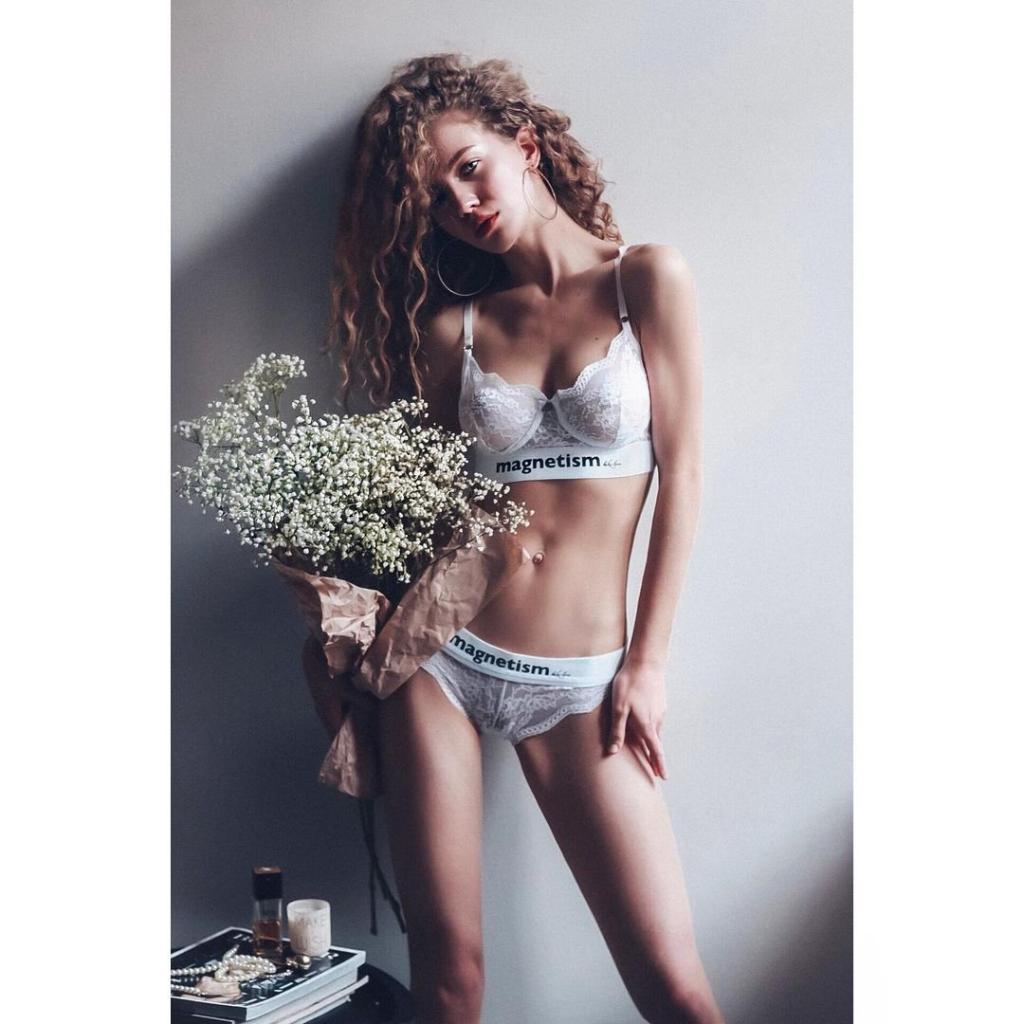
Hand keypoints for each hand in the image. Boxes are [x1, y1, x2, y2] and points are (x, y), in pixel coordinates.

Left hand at [605, 657, 667, 779]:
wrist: (646, 661)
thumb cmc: (630, 683)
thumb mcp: (618, 708)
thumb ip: (617, 730)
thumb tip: (613, 751)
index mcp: (647, 725)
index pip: (655, 750)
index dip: (659, 764)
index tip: (663, 777)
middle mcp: (656, 720)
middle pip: (656, 744)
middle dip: (655, 758)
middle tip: (655, 771)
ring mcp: (660, 710)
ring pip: (656, 731)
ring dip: (653, 744)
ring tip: (648, 752)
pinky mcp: (659, 702)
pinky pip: (656, 721)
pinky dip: (652, 730)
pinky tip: (647, 727)